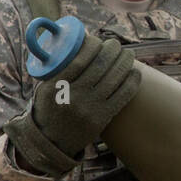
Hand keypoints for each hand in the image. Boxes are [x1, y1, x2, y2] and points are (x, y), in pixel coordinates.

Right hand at [5, 36, 140, 175]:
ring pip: (113, 80)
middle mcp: (72, 97)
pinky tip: (135, 73)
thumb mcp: (45, 88)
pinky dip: (131, 82)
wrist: (52, 141)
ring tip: (128, 54)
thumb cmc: (50, 108)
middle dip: (112, 51)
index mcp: (55, 86)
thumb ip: (58, 70)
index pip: (78, 60)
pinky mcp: (101, 119)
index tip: (97, 40)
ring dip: (124, 63)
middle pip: (99, 67)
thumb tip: (77, 44)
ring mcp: (89, 109)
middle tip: (116, 44)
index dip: (92, 46)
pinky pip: (121, 97)